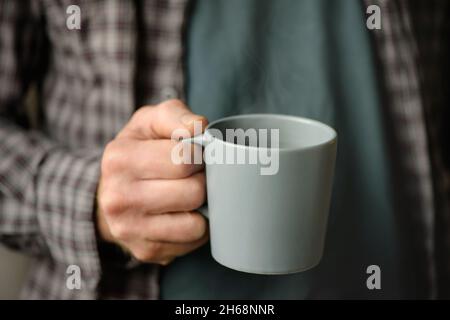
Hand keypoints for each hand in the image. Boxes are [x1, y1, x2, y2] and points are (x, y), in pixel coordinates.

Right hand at [97, 99, 208, 264]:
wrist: (110, 192)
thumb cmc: (139, 151)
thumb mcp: (150, 122)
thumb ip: (176, 116)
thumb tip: (200, 127)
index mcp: (120, 158)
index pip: (184, 158)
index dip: (197, 154)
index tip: (191, 154)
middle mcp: (119, 197)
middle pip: (194, 192)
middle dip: (201, 180)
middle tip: (192, 176)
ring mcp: (130, 229)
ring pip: (196, 223)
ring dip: (201, 207)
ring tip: (188, 195)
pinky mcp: (145, 250)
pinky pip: (192, 242)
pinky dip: (195, 227)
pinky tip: (182, 214)